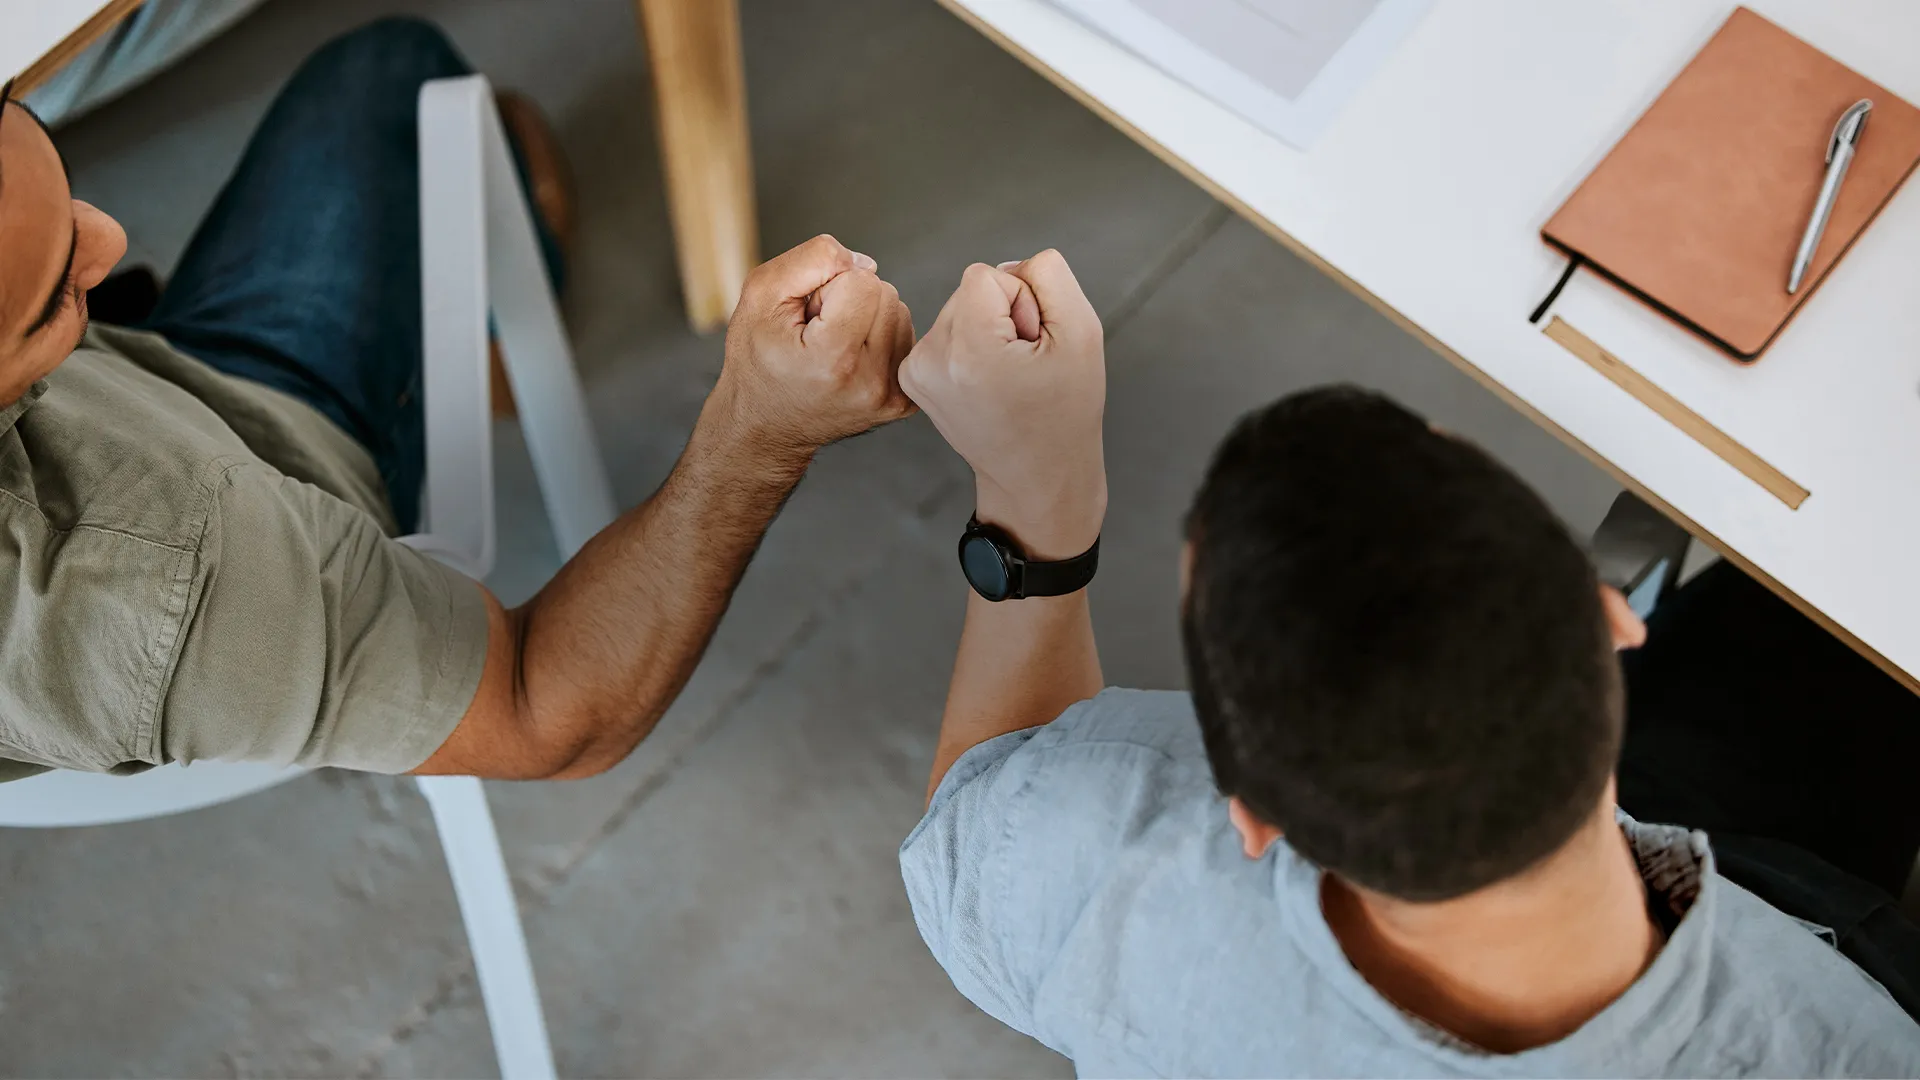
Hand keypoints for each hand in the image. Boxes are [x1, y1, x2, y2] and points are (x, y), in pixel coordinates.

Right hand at [712, 234, 916, 459]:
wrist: (765, 426)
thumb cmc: (757, 361)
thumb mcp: (759, 297)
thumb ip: (810, 260)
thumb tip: (865, 262)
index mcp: (833, 359)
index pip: (863, 281)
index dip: (829, 288)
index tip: (807, 318)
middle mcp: (869, 383)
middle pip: (886, 294)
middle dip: (850, 300)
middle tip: (817, 333)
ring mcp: (890, 397)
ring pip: (900, 313)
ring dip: (867, 318)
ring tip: (832, 346)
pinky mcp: (903, 402)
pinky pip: (906, 339)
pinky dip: (880, 339)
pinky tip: (850, 358)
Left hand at [899, 250, 1106, 559]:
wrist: (1037, 474)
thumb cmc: (1065, 411)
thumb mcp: (1082, 332)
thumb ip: (1049, 276)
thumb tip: (1010, 265)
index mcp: (968, 350)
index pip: (988, 274)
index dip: (1023, 302)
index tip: (1032, 346)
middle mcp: (930, 360)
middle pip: (970, 290)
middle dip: (1003, 316)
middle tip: (1023, 365)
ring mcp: (916, 371)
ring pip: (959, 308)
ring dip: (988, 331)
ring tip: (1007, 376)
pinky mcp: (912, 377)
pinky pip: (947, 331)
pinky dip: (971, 347)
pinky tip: (988, 381)